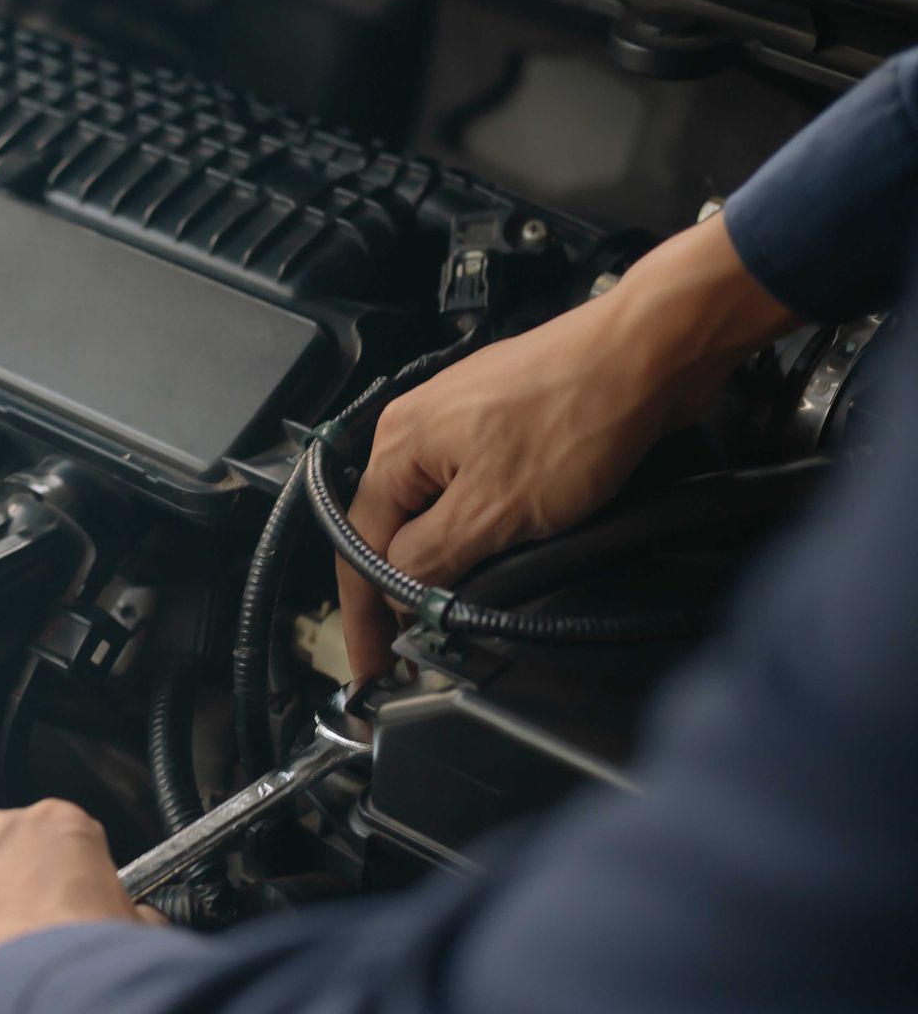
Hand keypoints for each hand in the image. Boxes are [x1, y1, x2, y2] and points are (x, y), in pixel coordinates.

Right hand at [339, 215, 798, 679]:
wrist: (652, 352)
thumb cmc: (577, 414)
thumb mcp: (491, 513)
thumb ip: (429, 559)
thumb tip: (400, 588)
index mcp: (398, 444)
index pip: (359, 546)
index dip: (366, 615)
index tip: (374, 661)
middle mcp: (419, 425)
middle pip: (392, 525)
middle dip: (401, 587)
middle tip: (414, 643)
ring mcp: (464, 419)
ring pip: (436, 508)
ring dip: (446, 557)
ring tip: (459, 603)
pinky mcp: (508, 420)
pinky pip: (475, 487)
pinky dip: (479, 526)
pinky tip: (500, 548)